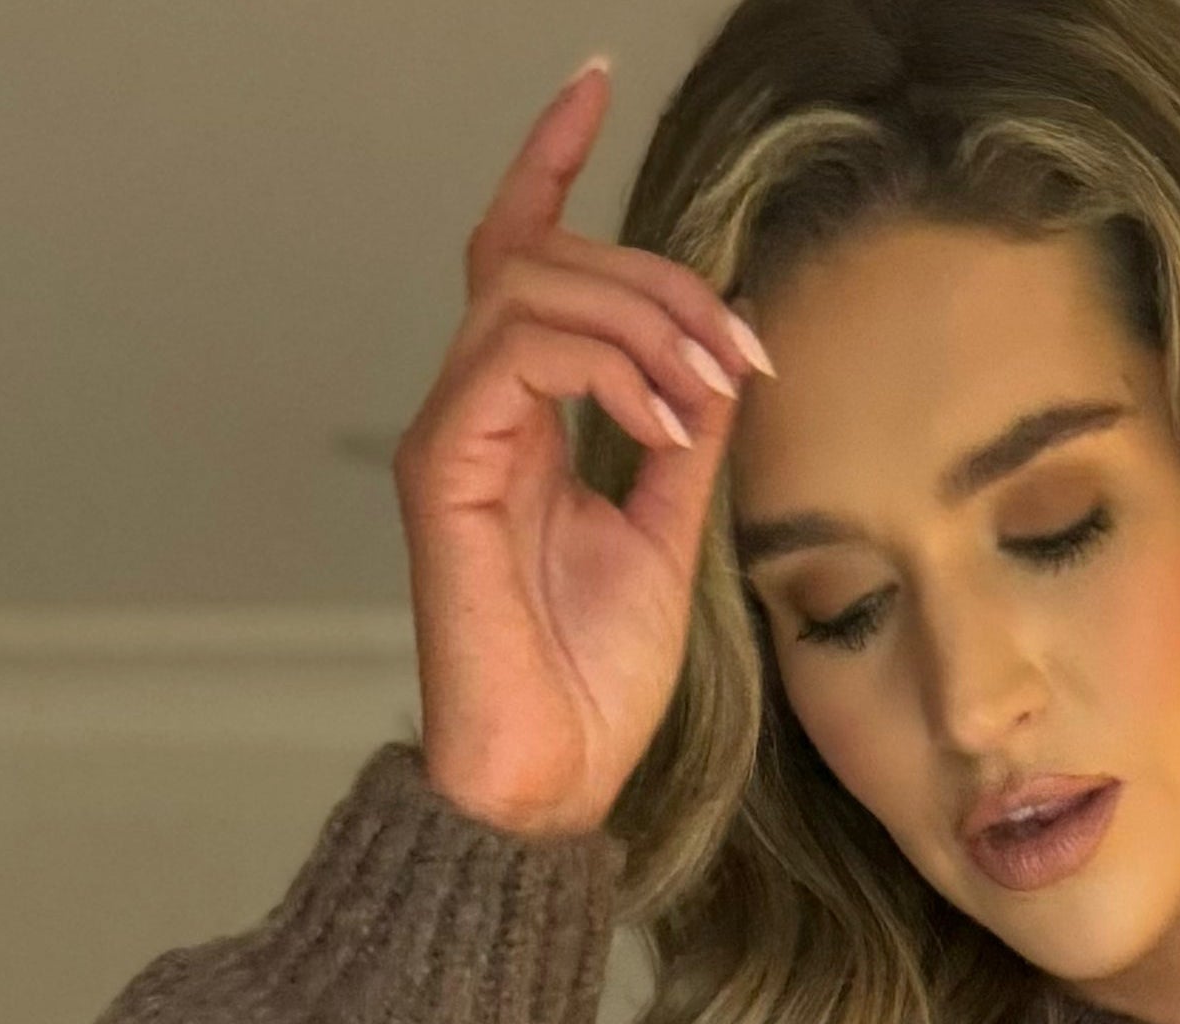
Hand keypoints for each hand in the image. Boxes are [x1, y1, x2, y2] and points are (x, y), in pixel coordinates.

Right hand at [393, 58, 773, 842]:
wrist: (549, 782)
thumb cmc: (591, 686)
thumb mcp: (668, 536)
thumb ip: (684, 438)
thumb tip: (722, 353)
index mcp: (523, 418)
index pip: (523, 254)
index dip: (552, 163)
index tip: (594, 86)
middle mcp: (476, 409)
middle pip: (547, 258)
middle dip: (657, 280)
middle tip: (736, 348)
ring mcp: (452, 433)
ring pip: (532, 287)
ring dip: (640, 318)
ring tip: (707, 390)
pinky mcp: (443, 467)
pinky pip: (517, 353)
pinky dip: (606, 367)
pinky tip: (663, 420)